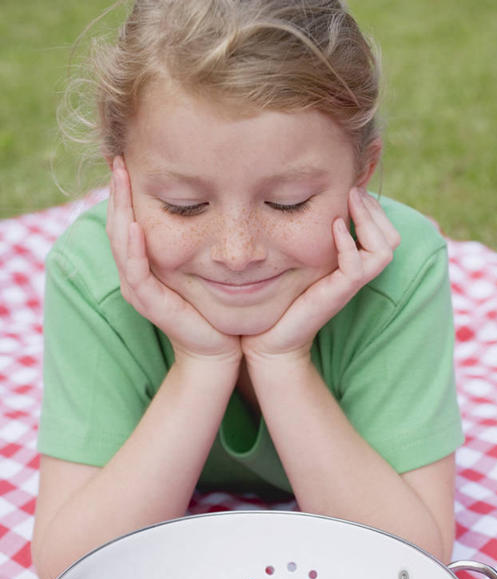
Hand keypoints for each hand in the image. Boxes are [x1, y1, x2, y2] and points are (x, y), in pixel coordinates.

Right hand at [106, 157, 241, 363]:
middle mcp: (136, 272)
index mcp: (146, 260)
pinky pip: (137, 271)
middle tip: (119, 155)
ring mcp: (139, 287)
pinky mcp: (150, 302)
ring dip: (119, 209)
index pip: (128, 216)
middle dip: (117, 190)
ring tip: (119, 177)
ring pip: (120, 241)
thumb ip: (201, 234)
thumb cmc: (217, 305)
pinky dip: (133, 247)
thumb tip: (216, 195)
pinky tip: (136, 225)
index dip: (126, 188)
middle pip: (117, 223)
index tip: (131, 152)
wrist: (221, 348)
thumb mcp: (204, 262)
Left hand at [241, 188, 400, 362]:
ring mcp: (350, 284)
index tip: (351, 189)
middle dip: (375, 209)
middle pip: (392, 237)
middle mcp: (357, 273)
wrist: (268, 338)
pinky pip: (358, 266)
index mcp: (352, 264)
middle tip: (354, 190)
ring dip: (369, 220)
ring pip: (384, 249)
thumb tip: (309, 207)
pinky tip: (335, 226)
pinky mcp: (338, 293)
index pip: (384, 232)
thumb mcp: (299, 259)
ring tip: (350, 201)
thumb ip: (310, 238)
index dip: (374, 208)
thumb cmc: (280, 298)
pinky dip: (349, 242)